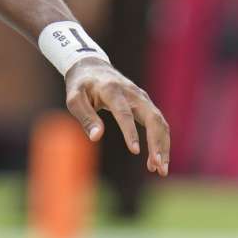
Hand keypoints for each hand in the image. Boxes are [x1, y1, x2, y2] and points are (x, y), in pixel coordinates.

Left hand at [64, 57, 170, 175]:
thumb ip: (86, 117)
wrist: (92, 67)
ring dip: (163, 146)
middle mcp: (133, 94)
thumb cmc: (81, 85)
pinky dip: (160, 141)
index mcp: (112, 90)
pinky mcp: (146, 104)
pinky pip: (158, 124)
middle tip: (158, 166)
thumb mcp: (74, 98)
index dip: (130, 132)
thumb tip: (96, 137)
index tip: (135, 151)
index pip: (124, 112)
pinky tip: (155, 160)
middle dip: (157, 143)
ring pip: (160, 122)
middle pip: (152, 118)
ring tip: (160, 170)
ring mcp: (142, 98)